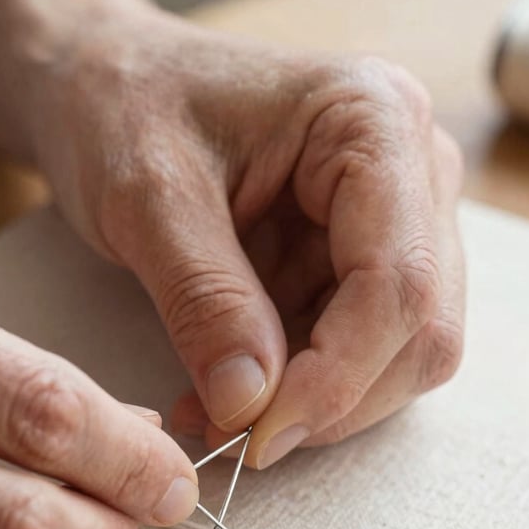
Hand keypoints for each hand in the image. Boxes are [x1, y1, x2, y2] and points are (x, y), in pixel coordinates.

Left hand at [35, 6, 465, 466]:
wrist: (108, 88)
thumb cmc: (124, 108)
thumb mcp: (149, 198)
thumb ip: (206, 299)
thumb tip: (250, 407)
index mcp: (372, 124)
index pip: (399, 282)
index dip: (337, 378)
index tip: (259, 435)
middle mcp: (408, 172)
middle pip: (419, 330)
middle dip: (332, 401)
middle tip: (239, 440)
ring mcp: (390, 222)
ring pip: (398, 354)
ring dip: (312, 406)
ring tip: (214, 415)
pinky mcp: (355, 263)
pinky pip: (353, 352)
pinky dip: (295, 393)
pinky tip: (224, 394)